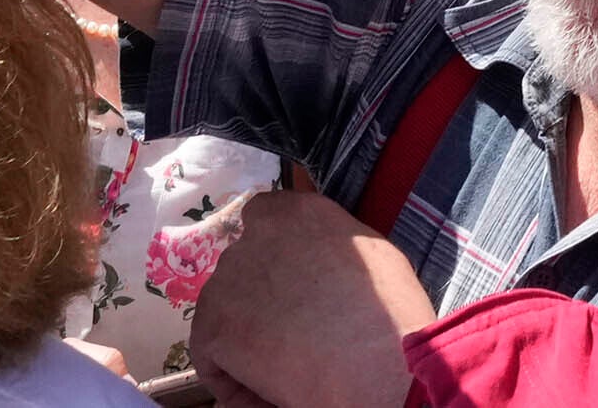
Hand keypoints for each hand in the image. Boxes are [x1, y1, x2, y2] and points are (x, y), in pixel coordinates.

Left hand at [182, 191, 429, 407]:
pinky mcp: (211, 328)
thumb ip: (329, 243)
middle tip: (292, 325)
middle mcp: (250, 238)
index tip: (289, 277)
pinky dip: (234, 375)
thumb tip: (314, 257)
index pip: (262, 215)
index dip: (272, 250)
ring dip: (245, 332)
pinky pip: (213, 357)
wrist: (372, 360)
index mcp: (294, 213)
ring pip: (224, 311)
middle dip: (258, 294)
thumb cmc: (387, 309)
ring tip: (285, 360)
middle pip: (241, 267)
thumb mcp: (369, 252)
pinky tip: (271, 384)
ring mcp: (224, 283)